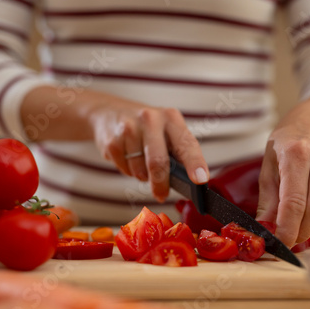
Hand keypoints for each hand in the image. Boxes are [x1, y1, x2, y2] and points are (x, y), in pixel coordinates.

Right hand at [89, 97, 208, 201]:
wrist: (108, 113)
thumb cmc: (147, 129)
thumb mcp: (166, 132)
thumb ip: (177, 153)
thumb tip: (187, 183)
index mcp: (171, 118)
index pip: (186, 144)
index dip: (195, 163)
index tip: (201, 179)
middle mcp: (151, 119)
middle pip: (158, 162)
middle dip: (161, 184)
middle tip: (161, 195)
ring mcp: (129, 128)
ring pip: (140, 170)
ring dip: (143, 176)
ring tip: (141, 163)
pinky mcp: (112, 140)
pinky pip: (124, 169)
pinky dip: (128, 171)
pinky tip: (127, 157)